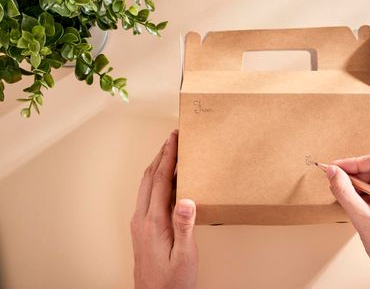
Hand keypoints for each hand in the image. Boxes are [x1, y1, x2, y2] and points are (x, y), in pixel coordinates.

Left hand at [130, 131, 197, 288]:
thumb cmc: (172, 281)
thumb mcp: (184, 256)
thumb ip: (185, 227)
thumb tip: (186, 199)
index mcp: (153, 222)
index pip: (160, 180)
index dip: (168, 157)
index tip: (174, 139)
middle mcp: (142, 220)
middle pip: (149, 178)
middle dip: (161, 155)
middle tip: (171, 138)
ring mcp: (139, 224)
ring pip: (146, 186)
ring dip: (156, 166)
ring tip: (168, 153)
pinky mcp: (141, 230)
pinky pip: (147, 196)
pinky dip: (156, 181)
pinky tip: (165, 182)